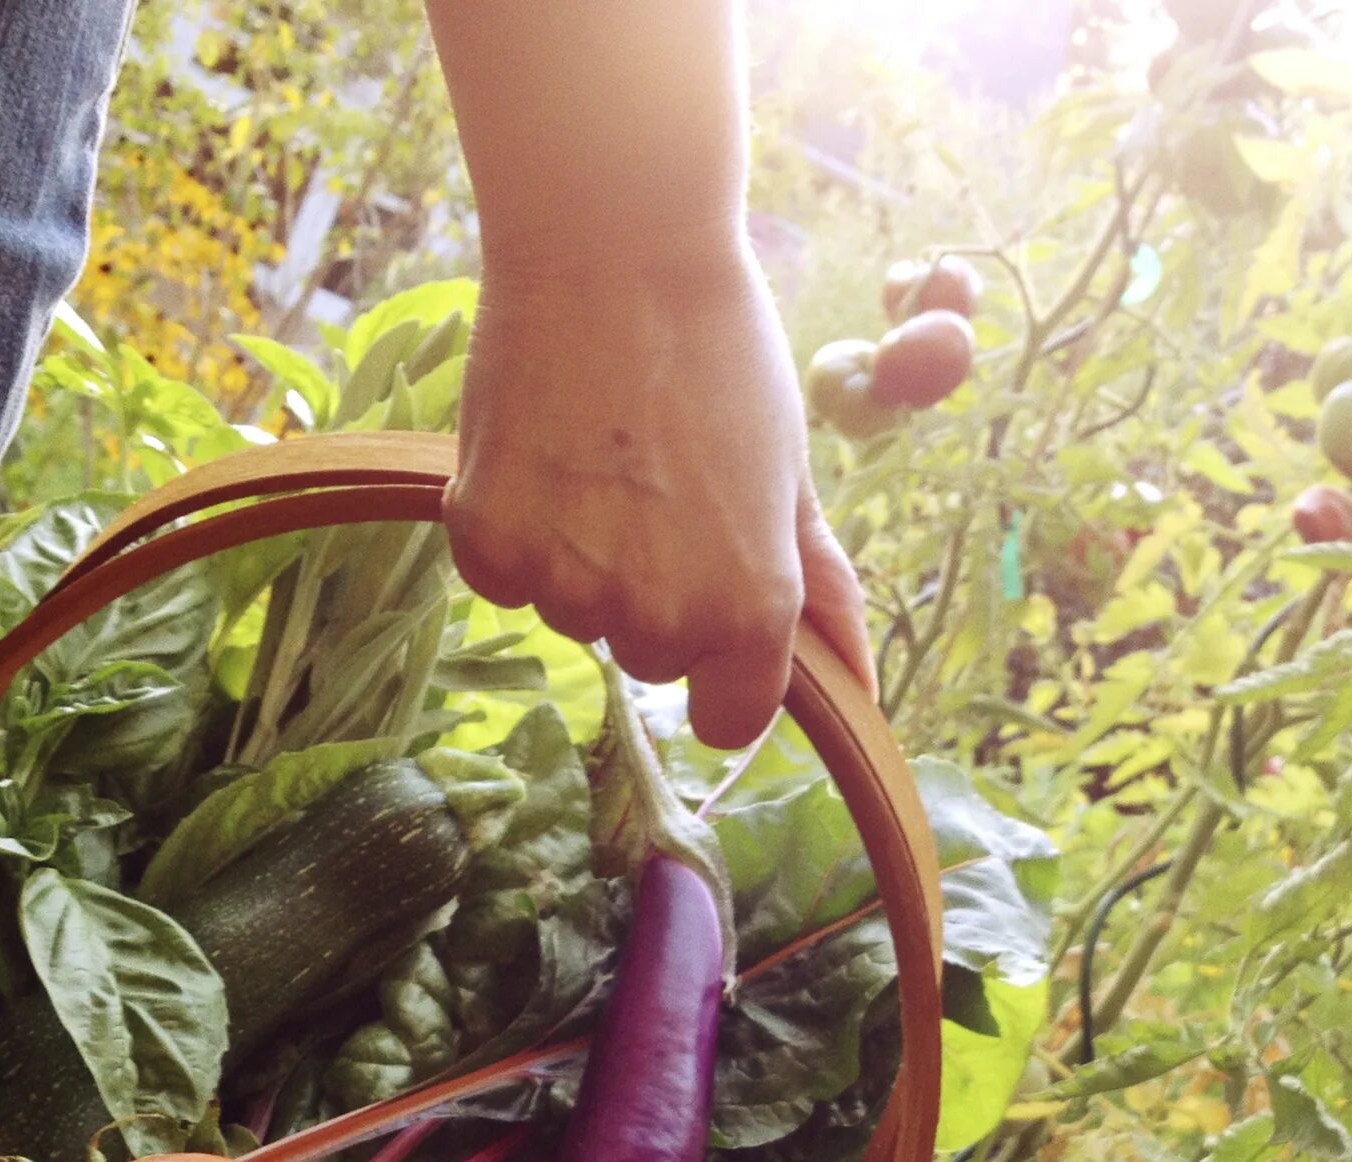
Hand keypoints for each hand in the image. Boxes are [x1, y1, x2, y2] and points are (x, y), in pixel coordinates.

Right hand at [444, 245, 872, 748]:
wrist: (616, 250)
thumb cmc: (721, 356)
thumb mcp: (793, 477)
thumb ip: (823, 594)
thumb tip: (863, 692)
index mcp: (751, 608)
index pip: (729, 721)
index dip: (723, 669)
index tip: (712, 607)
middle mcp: (659, 614)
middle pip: (648, 658)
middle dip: (653, 593)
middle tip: (657, 487)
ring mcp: (566, 584)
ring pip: (573, 615)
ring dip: (581, 557)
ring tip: (602, 454)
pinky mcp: (488, 544)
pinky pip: (504, 579)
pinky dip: (515, 529)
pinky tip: (544, 450)